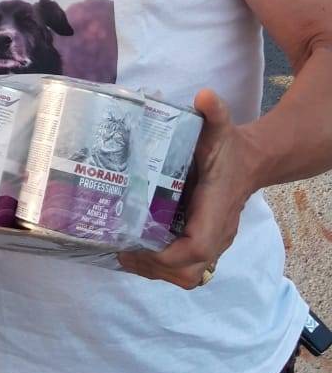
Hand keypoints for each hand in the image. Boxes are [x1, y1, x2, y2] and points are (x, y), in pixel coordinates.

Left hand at [118, 89, 258, 288]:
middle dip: (154, 268)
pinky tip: (137, 250)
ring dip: (156, 271)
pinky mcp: (207, 243)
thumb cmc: (229, 148)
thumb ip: (215, 112)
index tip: (138, 246)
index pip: (198, 246)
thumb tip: (205, 95)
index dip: (168, 254)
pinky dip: (162, 267)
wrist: (250, 161)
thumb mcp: (221, 128)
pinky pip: (187, 268)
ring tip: (125, 253)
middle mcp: (218, 233)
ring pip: (188, 276)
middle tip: (122, 250)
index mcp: (217, 210)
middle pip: (190, 273)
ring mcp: (214, 242)